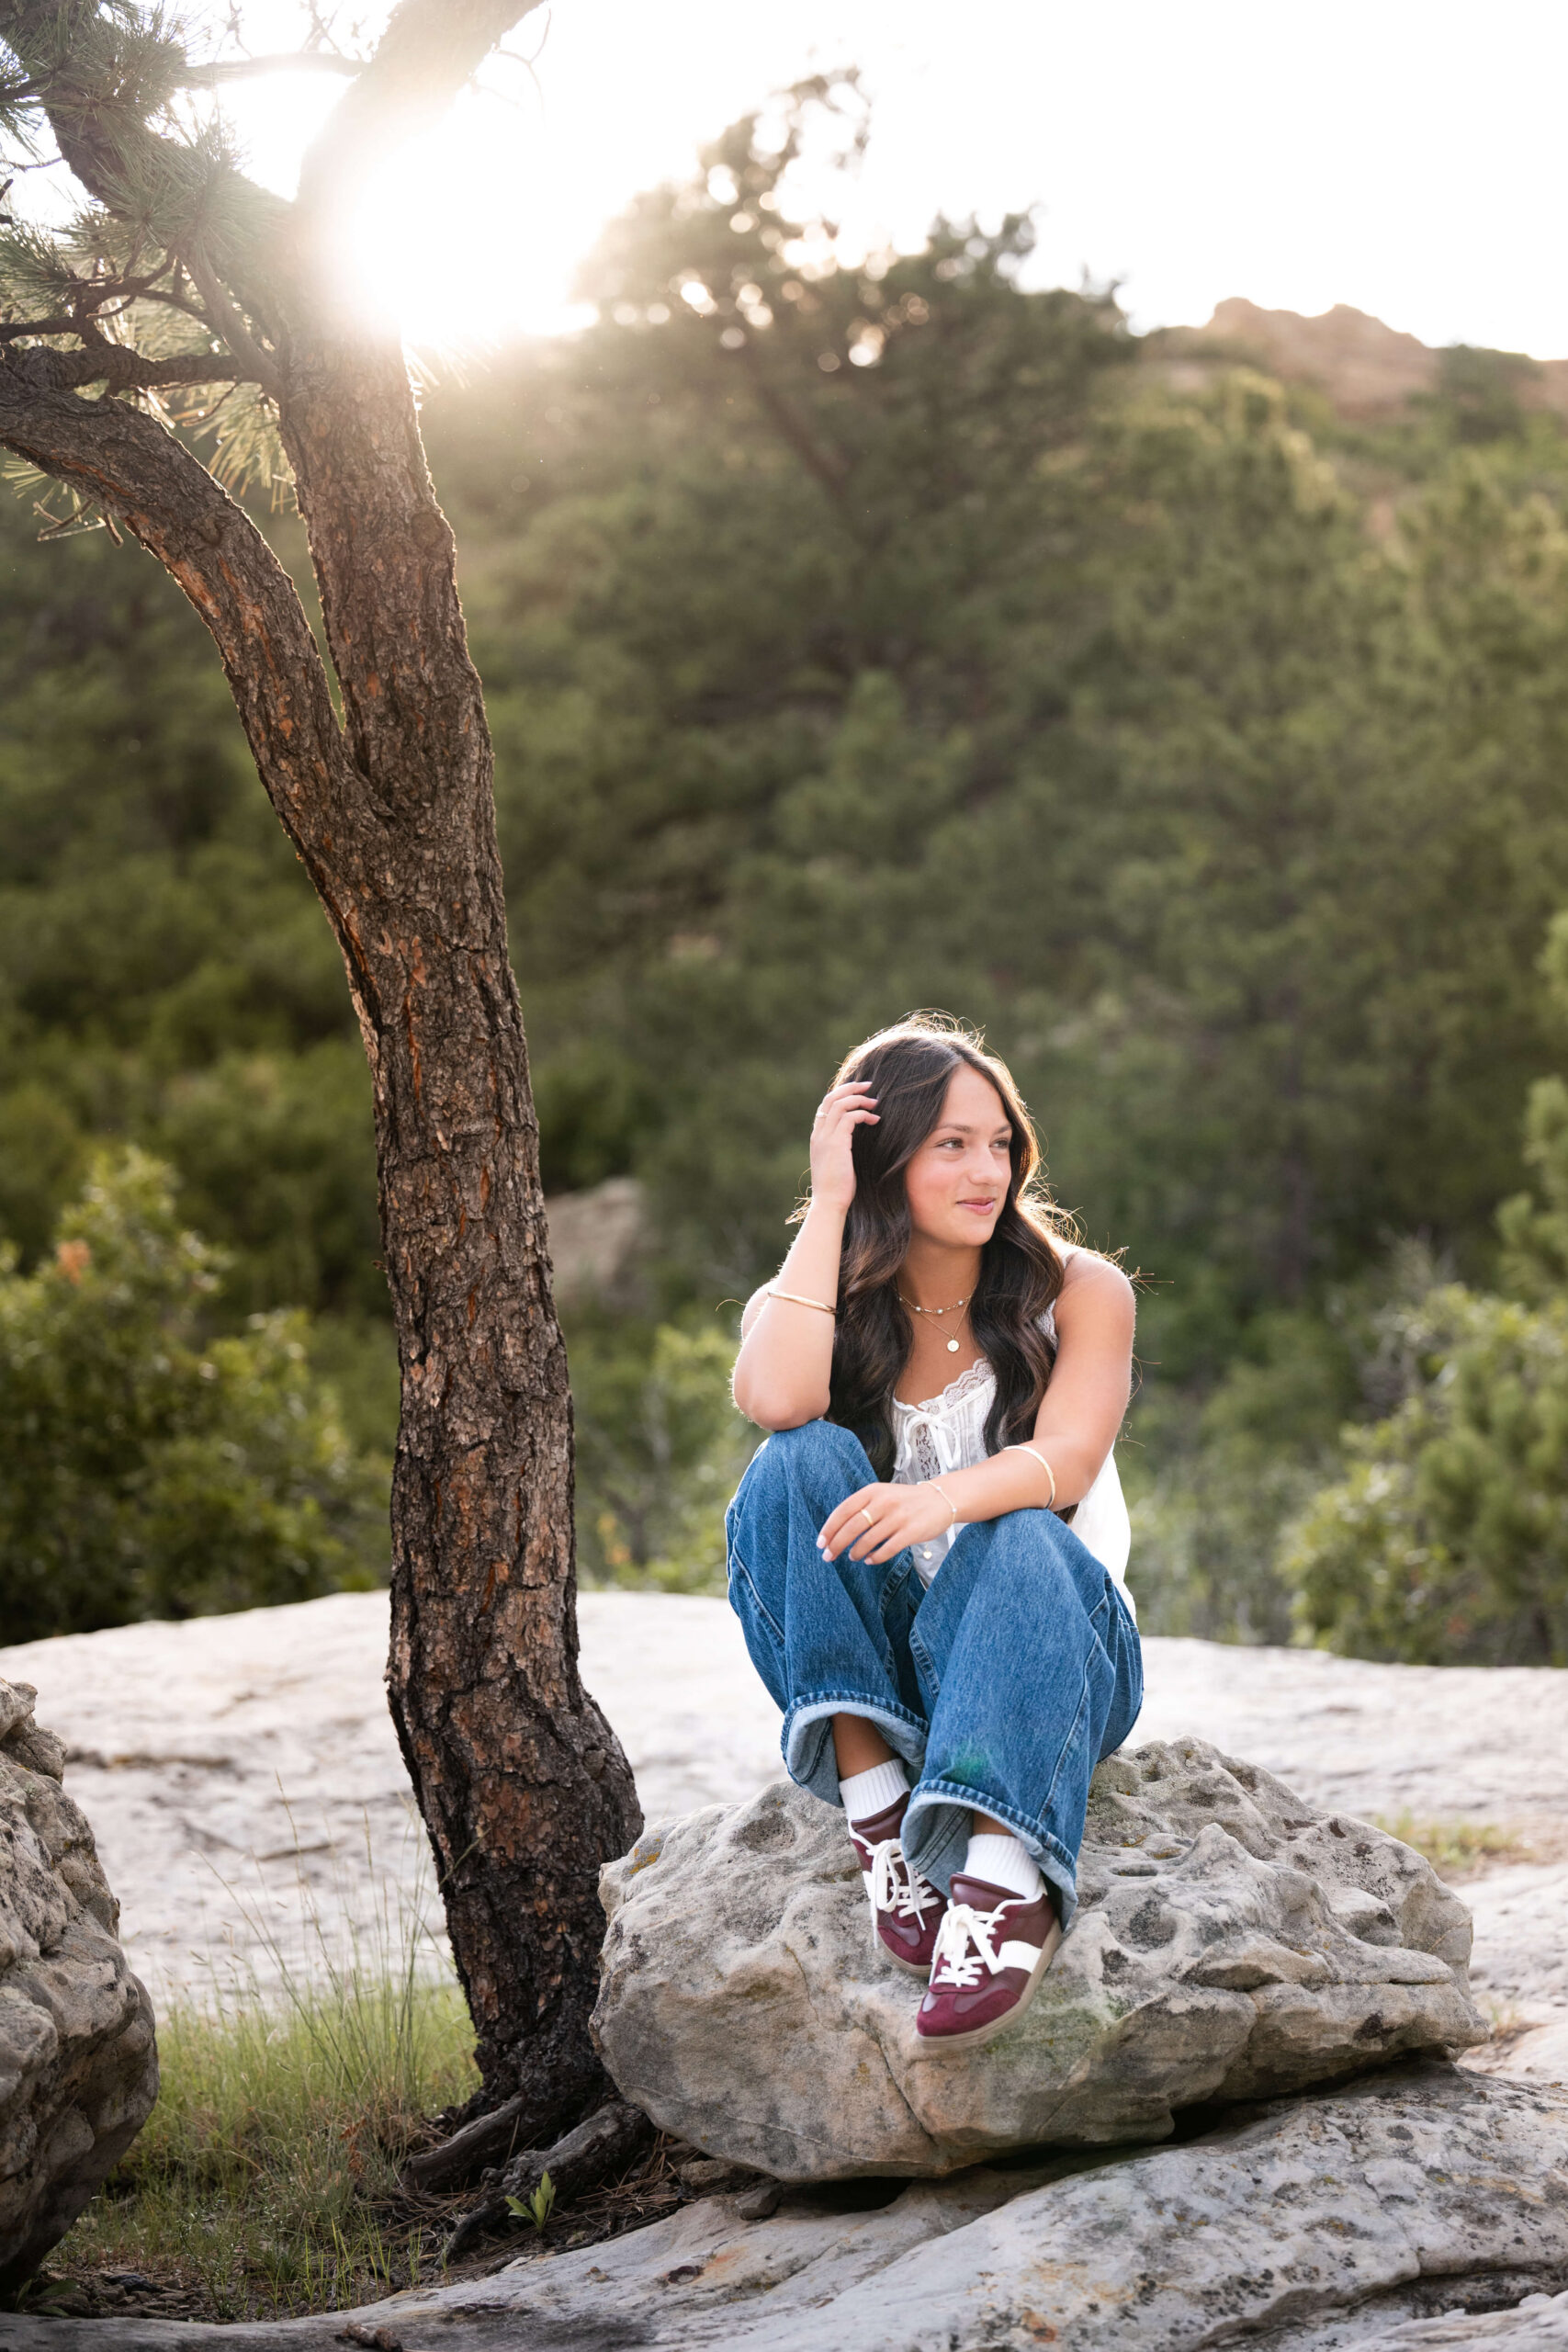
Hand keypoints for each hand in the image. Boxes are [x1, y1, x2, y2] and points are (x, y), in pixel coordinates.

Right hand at [809, 1080, 878, 1215]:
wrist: (829, 1204)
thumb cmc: (837, 1189)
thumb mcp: (838, 1163)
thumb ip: (842, 1147)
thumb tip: (858, 1139)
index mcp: (817, 1137)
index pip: (825, 1106)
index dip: (842, 1095)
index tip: (859, 1093)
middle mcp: (818, 1134)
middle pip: (831, 1098)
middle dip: (851, 1088)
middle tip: (869, 1085)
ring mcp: (825, 1138)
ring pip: (840, 1104)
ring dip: (860, 1099)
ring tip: (876, 1102)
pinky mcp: (836, 1144)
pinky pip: (849, 1118)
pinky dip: (864, 1114)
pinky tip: (876, 1120)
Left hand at [819, 1480, 954, 1565]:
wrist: (940, 1499)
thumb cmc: (906, 1501)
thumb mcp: (882, 1494)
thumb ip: (862, 1507)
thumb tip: (836, 1530)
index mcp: (873, 1491)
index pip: (843, 1510)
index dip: (829, 1528)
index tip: (820, 1542)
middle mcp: (884, 1502)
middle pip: (852, 1527)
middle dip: (836, 1544)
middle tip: (828, 1556)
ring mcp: (898, 1517)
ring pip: (867, 1541)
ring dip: (856, 1552)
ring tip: (853, 1557)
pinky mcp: (910, 1532)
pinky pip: (886, 1550)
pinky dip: (875, 1558)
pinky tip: (870, 1560)